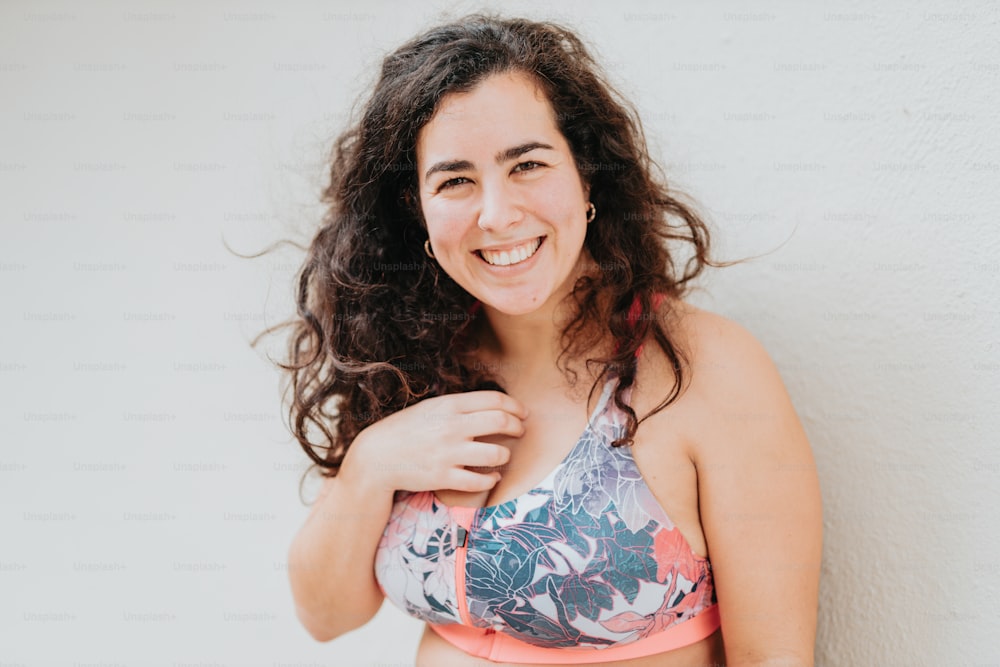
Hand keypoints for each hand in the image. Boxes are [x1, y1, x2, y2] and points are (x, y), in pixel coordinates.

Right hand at [343, 391, 527, 493]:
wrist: (376, 457)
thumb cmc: (406, 430)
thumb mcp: (430, 408)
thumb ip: (459, 406)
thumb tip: (493, 406)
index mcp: (449, 405)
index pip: (494, 400)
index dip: (515, 406)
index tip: (522, 413)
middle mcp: (451, 427)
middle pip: (501, 422)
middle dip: (518, 427)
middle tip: (520, 431)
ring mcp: (448, 453)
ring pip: (496, 454)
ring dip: (506, 455)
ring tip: (503, 456)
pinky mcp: (444, 477)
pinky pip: (480, 481)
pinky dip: (492, 479)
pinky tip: (492, 476)